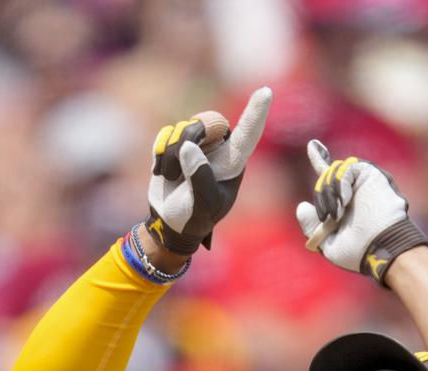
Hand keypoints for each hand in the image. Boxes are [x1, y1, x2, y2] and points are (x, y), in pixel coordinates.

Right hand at [146, 86, 271, 255]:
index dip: (257, 112)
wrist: (171, 221)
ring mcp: (198, 143)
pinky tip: (164, 171)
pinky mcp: (176, 141)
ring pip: (184, 127)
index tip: (267, 92)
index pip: (249, 134)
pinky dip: (160, 153)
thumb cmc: (194, 218)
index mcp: (233, 162)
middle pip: (210, 121)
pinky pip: (166, 132)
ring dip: (172, 155)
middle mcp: (219, 147)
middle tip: (181, 162)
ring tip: (173, 178)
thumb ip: (199, 178)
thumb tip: (188, 147)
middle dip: (192, 136)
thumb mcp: (202, 206)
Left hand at [295, 140, 427, 285]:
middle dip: (321, 195)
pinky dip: (341, 184)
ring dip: (330, 191)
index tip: (313, 145)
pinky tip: (345, 201)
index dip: (320, 159)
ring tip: (338, 213)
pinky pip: (347, 168)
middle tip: (329, 217)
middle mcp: (353, 191)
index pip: (330, 179)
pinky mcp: (371, 174)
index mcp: (344, 205)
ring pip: (334, 170)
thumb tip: (302, 206)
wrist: (381, 246)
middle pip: (326, 176)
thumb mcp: (327, 244)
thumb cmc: (358, 251)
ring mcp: (362, 182)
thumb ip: (311, 226)